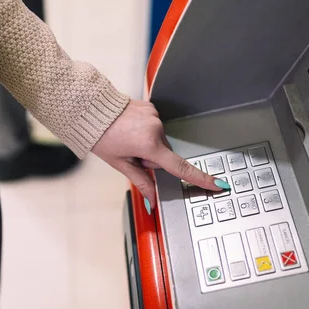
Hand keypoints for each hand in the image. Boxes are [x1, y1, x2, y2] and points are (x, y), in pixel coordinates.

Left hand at [92, 100, 227, 207]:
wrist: (91, 109)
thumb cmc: (102, 137)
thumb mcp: (120, 164)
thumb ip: (141, 182)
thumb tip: (152, 201)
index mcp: (149, 144)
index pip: (179, 167)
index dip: (200, 178)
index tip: (217, 184)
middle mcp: (156, 128)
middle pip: (164, 154)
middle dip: (150, 158)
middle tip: (130, 153)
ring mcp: (155, 115)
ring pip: (159, 140)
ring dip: (147, 143)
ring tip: (127, 138)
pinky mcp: (152, 107)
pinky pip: (154, 126)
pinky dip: (145, 130)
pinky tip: (130, 128)